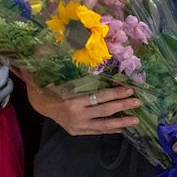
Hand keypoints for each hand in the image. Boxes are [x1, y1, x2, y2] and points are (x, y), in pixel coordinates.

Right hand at [20, 71, 139, 135]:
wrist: (39, 106)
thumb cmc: (47, 87)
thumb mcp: (53, 75)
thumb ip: (58, 64)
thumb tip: (52, 45)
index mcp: (72, 101)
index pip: (99, 97)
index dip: (115, 93)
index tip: (129, 90)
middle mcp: (77, 116)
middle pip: (104, 111)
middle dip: (122, 106)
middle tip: (137, 102)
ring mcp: (78, 126)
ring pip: (103, 124)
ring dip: (121, 122)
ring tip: (135, 120)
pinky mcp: (78, 132)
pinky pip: (97, 131)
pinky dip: (109, 129)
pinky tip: (121, 128)